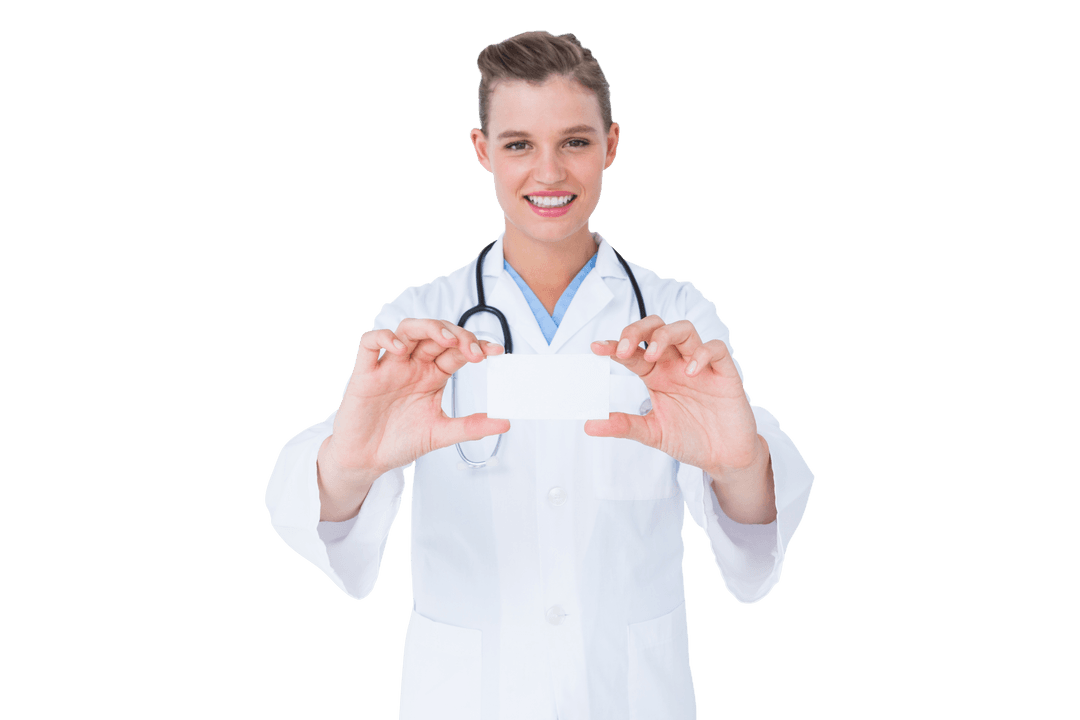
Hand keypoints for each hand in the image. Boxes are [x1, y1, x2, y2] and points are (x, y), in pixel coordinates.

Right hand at [319, 319, 507, 519]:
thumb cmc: (399, 442)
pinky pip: (369, 343)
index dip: (477, 346)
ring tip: (446, 340)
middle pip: (436, 334)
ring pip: (407, 330)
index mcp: (432, 375)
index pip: (457, 350)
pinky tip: (399, 349)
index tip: (497, 352)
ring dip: (428, 328)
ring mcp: (389, 366)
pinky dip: (384, 339)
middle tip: (474, 351)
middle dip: (458, 335)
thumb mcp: (441, 434)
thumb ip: (471, 426)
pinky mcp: (365, 373)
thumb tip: (505, 422)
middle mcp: (413, 365)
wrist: (366, 459)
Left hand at [588, 316, 774, 522]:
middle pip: (656, 328)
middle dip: (638, 331)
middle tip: (624, 349)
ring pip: (684, 330)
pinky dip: (703, 354)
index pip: (633, 351)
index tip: (596, 348)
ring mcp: (700, 365)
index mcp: (656, 374)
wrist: (724, 457)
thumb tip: (589, 425)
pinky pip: (716, 349)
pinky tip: (692, 371)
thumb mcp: (652, 433)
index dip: (614, 345)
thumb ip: (624, 426)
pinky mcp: (724, 372)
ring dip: (665, 336)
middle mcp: (675, 364)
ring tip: (653, 354)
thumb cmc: (690, 439)